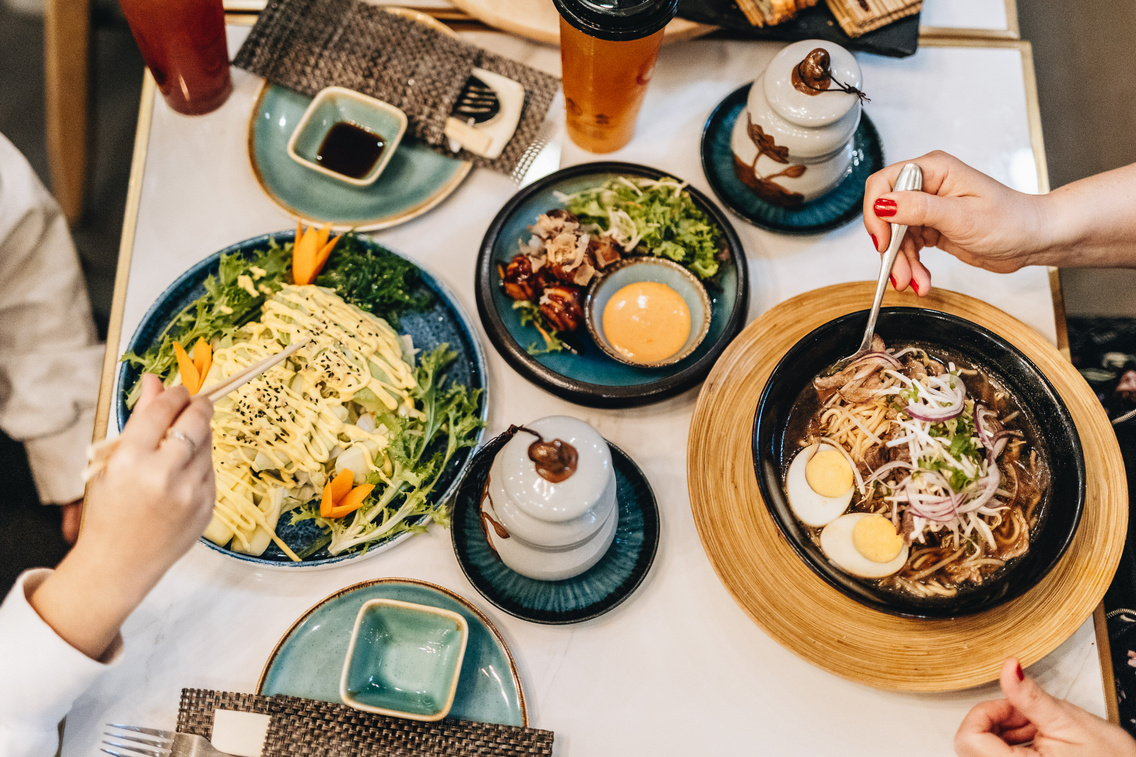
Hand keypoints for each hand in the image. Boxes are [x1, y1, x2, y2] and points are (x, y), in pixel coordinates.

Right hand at [29, 374, 214, 658]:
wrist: (119, 564)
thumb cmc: (109, 510)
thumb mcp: (111, 464)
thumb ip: (139, 420)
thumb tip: (156, 380)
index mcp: (131, 461)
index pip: (163, 410)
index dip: (174, 393)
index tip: (178, 388)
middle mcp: (164, 474)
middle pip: (196, 421)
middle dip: (198, 405)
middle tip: (195, 400)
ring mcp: (190, 492)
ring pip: (208, 444)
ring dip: (199, 435)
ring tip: (179, 444)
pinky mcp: (207, 506)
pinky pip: (210, 470)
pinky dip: (200, 463)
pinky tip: (181, 474)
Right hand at [863, 151, 1051, 294]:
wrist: (1034, 240)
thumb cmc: (1012, 221)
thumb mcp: (962, 216)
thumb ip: (919, 208)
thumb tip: (883, 204)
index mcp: (934, 170)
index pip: (884, 184)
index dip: (876, 213)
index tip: (883, 242)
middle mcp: (927, 186)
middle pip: (886, 216)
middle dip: (891, 249)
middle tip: (899, 275)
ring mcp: (928, 208)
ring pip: (895, 237)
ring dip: (901, 264)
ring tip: (914, 283)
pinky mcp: (931, 227)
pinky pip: (908, 248)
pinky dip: (911, 267)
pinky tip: (921, 280)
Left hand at [954, 657, 1135, 756]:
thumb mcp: (1068, 721)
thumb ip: (1030, 697)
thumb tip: (1009, 667)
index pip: (968, 740)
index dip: (985, 714)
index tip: (1008, 705)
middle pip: (973, 744)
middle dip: (999, 720)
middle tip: (1029, 716)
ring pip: (985, 750)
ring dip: (1006, 732)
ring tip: (1039, 730)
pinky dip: (1013, 744)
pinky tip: (1037, 741)